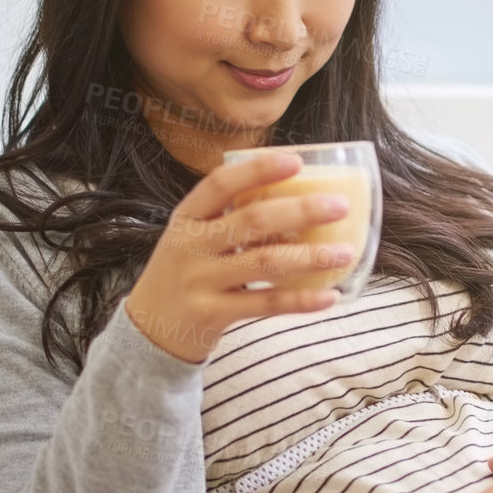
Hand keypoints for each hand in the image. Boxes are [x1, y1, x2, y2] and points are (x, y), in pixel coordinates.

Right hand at [123, 151, 357, 362]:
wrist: (147, 331)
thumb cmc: (184, 274)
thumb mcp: (194, 239)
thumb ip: (231, 221)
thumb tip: (299, 201)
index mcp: (187, 218)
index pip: (221, 184)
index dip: (259, 170)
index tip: (296, 161)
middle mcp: (191, 246)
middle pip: (252, 221)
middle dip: (301, 211)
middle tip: (340, 205)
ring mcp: (200, 281)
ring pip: (264, 263)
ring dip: (310, 256)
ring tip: (345, 252)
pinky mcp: (212, 314)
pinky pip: (265, 305)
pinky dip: (300, 300)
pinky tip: (330, 296)